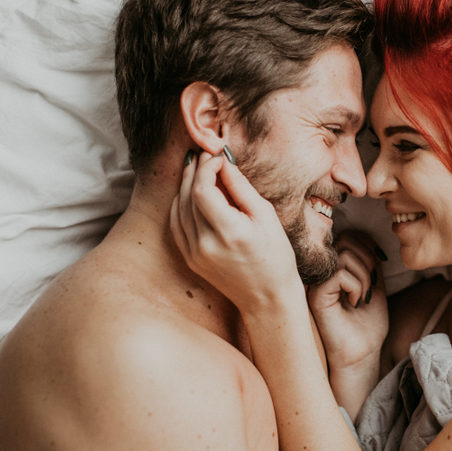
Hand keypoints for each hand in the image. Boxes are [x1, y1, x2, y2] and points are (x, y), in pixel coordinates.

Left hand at [171, 151, 301, 310]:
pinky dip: (180, 204)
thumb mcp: (266, 216)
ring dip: (185, 184)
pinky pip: (176, 224)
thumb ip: (241, 188)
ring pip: (178, 208)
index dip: (206, 168)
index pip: (203, 191)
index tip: (217, 157)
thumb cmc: (275, 255)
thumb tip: (223, 162)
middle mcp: (206, 245)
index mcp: (230, 233)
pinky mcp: (190, 259)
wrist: (267, 296)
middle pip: (188, 197)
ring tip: (196, 167)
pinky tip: (189, 191)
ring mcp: (194, 254)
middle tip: (203, 154)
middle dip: (195, 170)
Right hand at [307, 232, 388, 370]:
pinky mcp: (316, 296)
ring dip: (365, 276)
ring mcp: (316, 282)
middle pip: (346, 240)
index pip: (350, 236)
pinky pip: (340, 274)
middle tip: (372, 284)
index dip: (369, 247)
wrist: (362, 353)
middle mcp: (322, 271)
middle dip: (369, 259)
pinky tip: (355, 303)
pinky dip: (356, 286)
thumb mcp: (374, 284)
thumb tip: (370, 240)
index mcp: (334, 266)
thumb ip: (370, 261)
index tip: (377, 271)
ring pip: (344, 256)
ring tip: (363, 296)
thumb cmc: (367, 324)